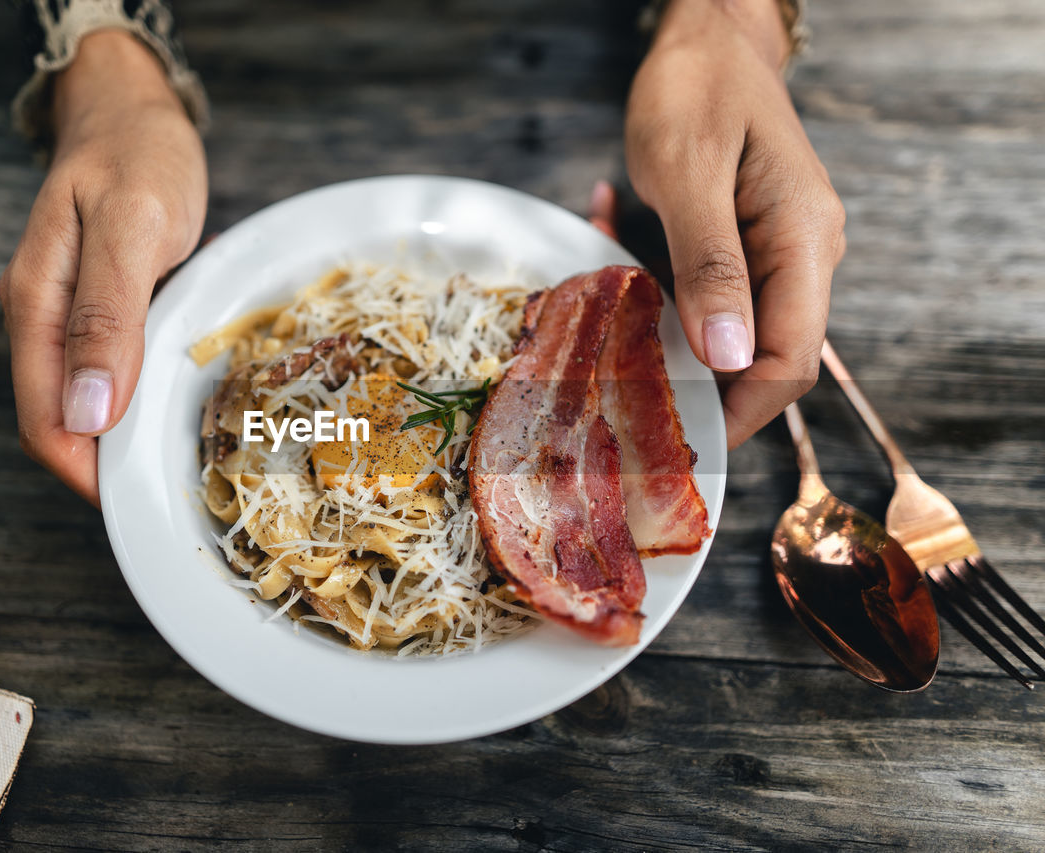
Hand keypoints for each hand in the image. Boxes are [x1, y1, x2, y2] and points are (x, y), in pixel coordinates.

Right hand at [0, 31, 207, 505]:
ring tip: (184, 457)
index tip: (140, 502)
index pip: (47, 423)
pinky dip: (142, 395)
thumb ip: (106, 317)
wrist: (130, 108)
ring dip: (129, 434)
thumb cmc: (135, 156)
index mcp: (35, 307)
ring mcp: (68, 315)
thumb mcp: (130, 227)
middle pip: (64, 422)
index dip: (88, 474)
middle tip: (175, 487)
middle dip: (110, 466)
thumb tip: (87, 414)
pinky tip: (181, 401)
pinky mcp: (99, 309)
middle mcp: (43, 320)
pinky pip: (112, 370)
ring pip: (89, 401)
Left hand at [619, 0, 845, 448]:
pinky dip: (661, 292)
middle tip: (626, 396)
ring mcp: (778, 251)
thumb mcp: (689, 173)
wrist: (709, 36)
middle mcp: (803, 255)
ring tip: (608, 321)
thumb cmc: (698, 89)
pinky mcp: (747, 246)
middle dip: (699, 384)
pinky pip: (709, 295)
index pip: (789, 359)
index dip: (741, 409)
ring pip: (730, 331)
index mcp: (804, 241)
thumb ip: (709, 265)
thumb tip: (727, 356)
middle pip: (763, 356)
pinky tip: (615, 254)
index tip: (681, 437)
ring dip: (669, 336)